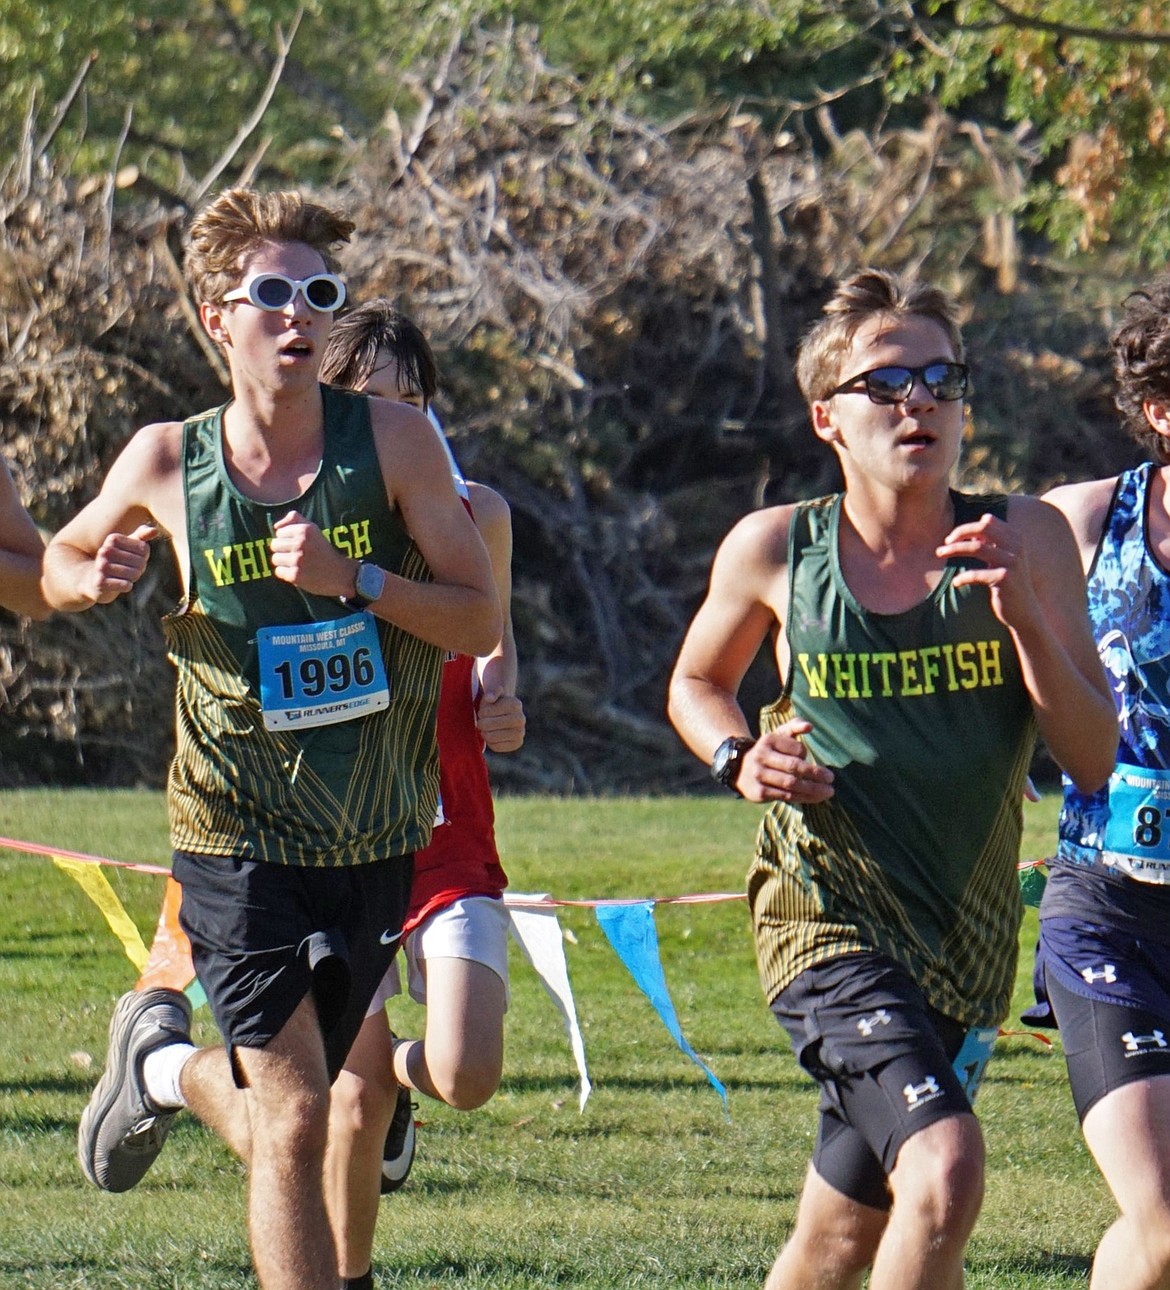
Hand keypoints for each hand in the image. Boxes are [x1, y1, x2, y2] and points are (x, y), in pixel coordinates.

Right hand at [85, 524, 157, 602]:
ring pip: (134, 574)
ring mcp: (101, 566)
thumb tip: (155, 530)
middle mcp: (105, 551)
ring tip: (122, 576)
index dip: (143, 557)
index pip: (144, 548)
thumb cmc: (116, 561)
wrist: (92, 579)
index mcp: (112, 539)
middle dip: (139, 569)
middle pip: (141, 562)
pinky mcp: (100, 582)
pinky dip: (127, 586)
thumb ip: (141, 536)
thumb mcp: (128, 546)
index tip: (132, 558)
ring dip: (133, 578)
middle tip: (128, 570)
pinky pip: (126, 585)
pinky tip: (118, 583)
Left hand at [270, 510, 351, 596]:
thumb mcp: (313, 529)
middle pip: (274, 545)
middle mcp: (301, 543)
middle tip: (298, 555)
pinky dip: (287, 574)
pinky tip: (299, 573)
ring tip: (298, 564)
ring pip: (275, 559)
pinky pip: (279, 572)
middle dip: (284, 551)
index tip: (299, 545)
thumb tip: (276, 526)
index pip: (279, 532)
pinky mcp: (295, 575)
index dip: (287, 539)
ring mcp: (297, 560)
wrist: (340, 574)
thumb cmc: (323, 550)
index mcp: (305, 530)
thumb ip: (295, 519)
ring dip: (284, 563)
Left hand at [477, 691, 525, 752]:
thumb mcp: (492, 693)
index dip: (483, 712)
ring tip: (484, 729)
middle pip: (493, 724)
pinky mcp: (517, 743)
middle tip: (479, 723)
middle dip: (482, 724)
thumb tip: (490, 698)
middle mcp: (521, 718)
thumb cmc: (494, 704)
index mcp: (515, 704)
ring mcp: (520, 732)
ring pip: (494, 736)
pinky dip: (490, 742)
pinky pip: (497, 746)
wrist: (503, 716)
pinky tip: (491, 736)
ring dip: (485, 733)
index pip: (493, 710)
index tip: (481, 713)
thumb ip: (492, 691)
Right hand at [736, 719, 834, 803]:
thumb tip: (809, 727)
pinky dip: (803, 798)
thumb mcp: (778, 735)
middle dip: (816, 774)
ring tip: (829, 791)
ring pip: (791, 784)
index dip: (807, 755)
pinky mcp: (759, 792)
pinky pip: (786, 796)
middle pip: (794, 767)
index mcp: (768, 740)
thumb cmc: (768, 751)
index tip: (809, 759)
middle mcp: (761, 757)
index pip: (797, 749)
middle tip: (831, 778)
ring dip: (813, 789)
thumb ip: (794, 726)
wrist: (739, 769)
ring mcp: (759, 775)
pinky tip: (816, 797)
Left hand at [937, 512, 1039, 631]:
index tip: (954, 538)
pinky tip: (956, 583)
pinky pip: (976, 574)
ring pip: (977, 548)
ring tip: (939, 554)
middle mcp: (1016, 546)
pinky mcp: (1004, 578)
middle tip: (945, 542)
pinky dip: (962, 577)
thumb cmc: (1009, 583)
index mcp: (1016, 538)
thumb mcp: (1003, 558)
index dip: (968, 527)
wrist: (1024, 612)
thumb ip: (993, 542)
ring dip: (953, 550)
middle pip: (983, 528)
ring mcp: (1012, 562)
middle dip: (960, 532)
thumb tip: (979, 521)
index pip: (988, 522)